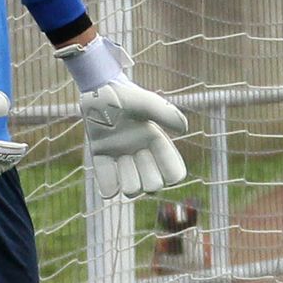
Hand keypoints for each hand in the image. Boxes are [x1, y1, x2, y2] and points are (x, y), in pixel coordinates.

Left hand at [56, 37, 187, 197]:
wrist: (98, 91)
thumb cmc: (125, 96)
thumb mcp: (147, 102)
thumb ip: (166, 113)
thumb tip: (184, 130)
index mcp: (157, 143)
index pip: (174, 174)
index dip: (171, 174)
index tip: (159, 156)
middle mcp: (141, 154)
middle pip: (154, 186)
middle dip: (148, 176)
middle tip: (138, 154)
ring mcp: (121, 158)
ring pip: (132, 190)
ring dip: (128, 180)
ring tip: (121, 159)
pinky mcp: (102, 159)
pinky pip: (107, 187)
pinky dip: (109, 187)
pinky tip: (110, 180)